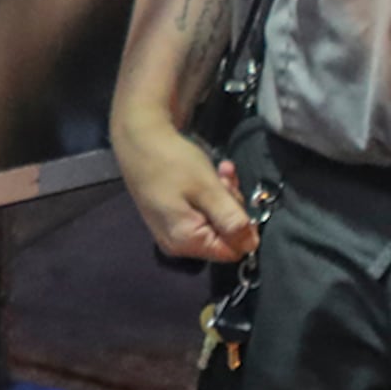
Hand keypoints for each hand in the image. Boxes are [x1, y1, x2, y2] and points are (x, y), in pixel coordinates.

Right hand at [116, 120, 255, 261]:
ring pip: (214, 223)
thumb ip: (231, 219)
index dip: (243, 227)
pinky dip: (210, 196)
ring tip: (220, 171)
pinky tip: (212, 174)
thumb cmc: (171, 161)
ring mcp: (172, 231)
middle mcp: (177, 244)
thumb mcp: (208, 188)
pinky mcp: (171, 218)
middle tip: (226, 179)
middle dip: (231, 207)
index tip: (238, 196)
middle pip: (222, 237)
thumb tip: (251, 245)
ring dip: (223, 197)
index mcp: (186, 241)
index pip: (231, 251)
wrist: (139, 139)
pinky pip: (200, 214)